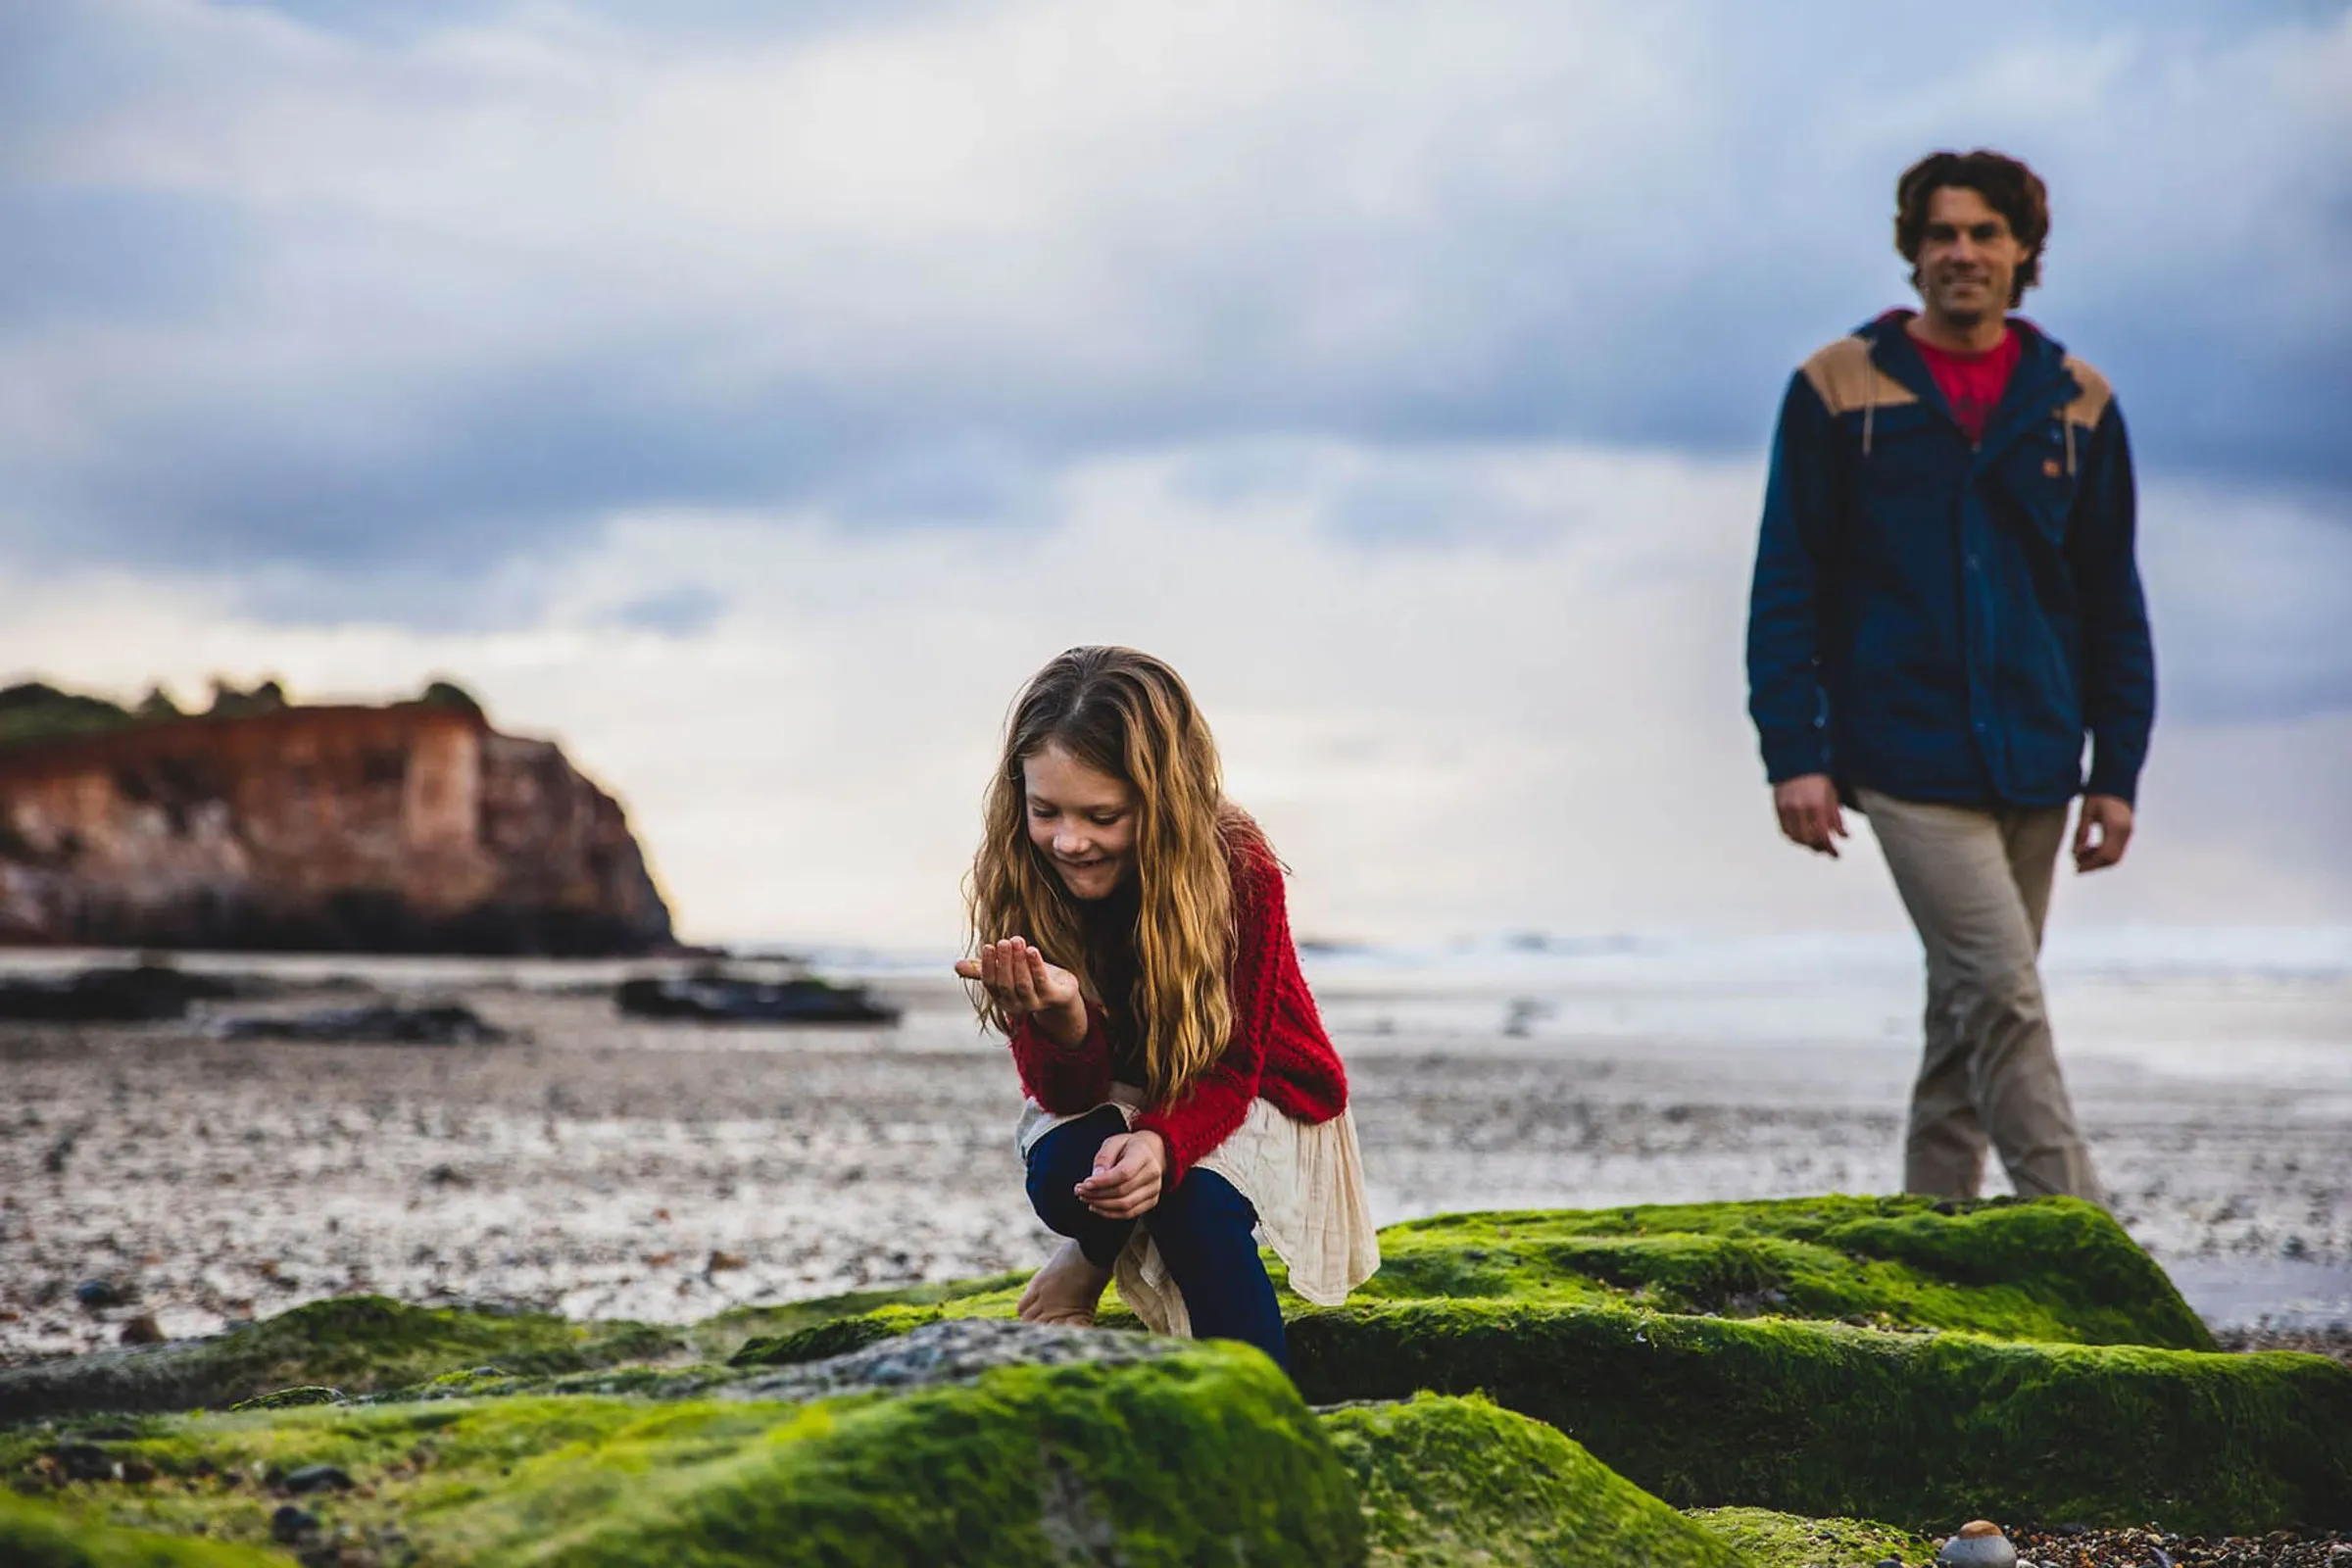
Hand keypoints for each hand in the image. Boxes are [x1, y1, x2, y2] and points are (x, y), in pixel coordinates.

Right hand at [954, 937, 1087, 1044]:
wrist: (1063, 991)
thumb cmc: (1030, 977)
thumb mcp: (1007, 972)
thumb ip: (984, 969)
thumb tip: (956, 966)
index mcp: (1002, 999)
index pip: (990, 983)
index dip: (988, 965)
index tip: (989, 946)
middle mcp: (1016, 1005)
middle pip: (1006, 984)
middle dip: (1004, 962)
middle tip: (1004, 941)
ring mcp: (1035, 1003)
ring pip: (1023, 984)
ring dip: (1019, 962)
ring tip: (1017, 941)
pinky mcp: (1054, 997)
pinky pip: (1042, 981)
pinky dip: (1036, 965)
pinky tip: (1032, 950)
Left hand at [1074, 1130, 1166, 1219]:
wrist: (1150, 1152)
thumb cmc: (1128, 1147)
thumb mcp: (1114, 1142)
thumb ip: (1104, 1157)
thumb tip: (1096, 1177)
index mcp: (1143, 1155)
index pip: (1124, 1173)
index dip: (1103, 1181)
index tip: (1085, 1183)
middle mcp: (1153, 1173)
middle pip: (1122, 1191)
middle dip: (1097, 1194)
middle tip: (1079, 1191)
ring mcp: (1154, 1189)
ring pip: (1125, 1205)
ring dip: (1101, 1205)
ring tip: (1086, 1198)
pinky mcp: (1152, 1200)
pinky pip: (1129, 1213)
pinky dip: (1109, 1213)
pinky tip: (1096, 1206)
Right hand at [1773, 774, 1847, 857]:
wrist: (1795, 760)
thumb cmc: (1816, 776)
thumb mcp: (1832, 795)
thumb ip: (1836, 817)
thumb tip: (1843, 836)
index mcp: (1816, 805)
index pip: (1823, 835)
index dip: (1830, 847)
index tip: (1836, 853)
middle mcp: (1800, 809)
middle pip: (1808, 839)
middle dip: (1819, 848)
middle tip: (1827, 850)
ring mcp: (1787, 809)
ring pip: (1795, 837)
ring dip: (1806, 844)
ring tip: (1815, 844)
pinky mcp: (1778, 808)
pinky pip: (1784, 830)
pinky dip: (1793, 837)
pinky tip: (1802, 836)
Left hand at [2073, 794, 2133, 872]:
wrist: (2117, 779)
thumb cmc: (2099, 793)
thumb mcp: (2086, 811)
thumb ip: (2081, 832)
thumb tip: (2075, 853)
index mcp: (2116, 827)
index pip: (2104, 854)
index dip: (2090, 863)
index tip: (2076, 867)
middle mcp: (2126, 832)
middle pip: (2112, 859)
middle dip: (2094, 865)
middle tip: (2077, 866)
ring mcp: (2129, 832)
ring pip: (2116, 856)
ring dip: (2098, 860)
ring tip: (2080, 856)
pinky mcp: (2127, 830)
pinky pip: (2117, 848)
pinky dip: (2103, 853)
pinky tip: (2089, 848)